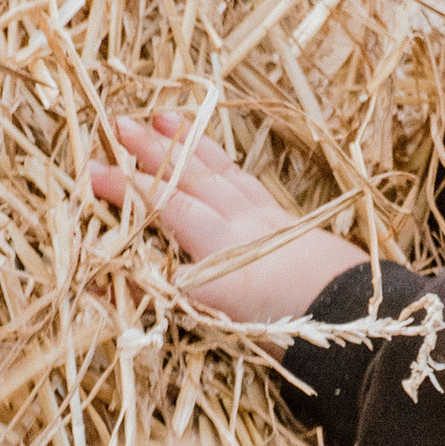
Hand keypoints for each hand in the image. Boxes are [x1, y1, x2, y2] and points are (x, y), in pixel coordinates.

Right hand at [89, 109, 368, 325]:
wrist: (354, 316)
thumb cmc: (284, 326)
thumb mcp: (210, 321)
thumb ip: (157, 294)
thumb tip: (100, 281)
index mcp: (216, 247)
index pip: (161, 206)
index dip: (124, 188)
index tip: (90, 170)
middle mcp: (238, 222)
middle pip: (188, 177)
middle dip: (151, 150)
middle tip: (119, 121)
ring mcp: (266, 217)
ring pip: (221, 171)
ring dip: (190, 145)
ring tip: (167, 119)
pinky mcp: (289, 222)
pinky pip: (248, 181)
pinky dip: (227, 164)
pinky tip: (222, 162)